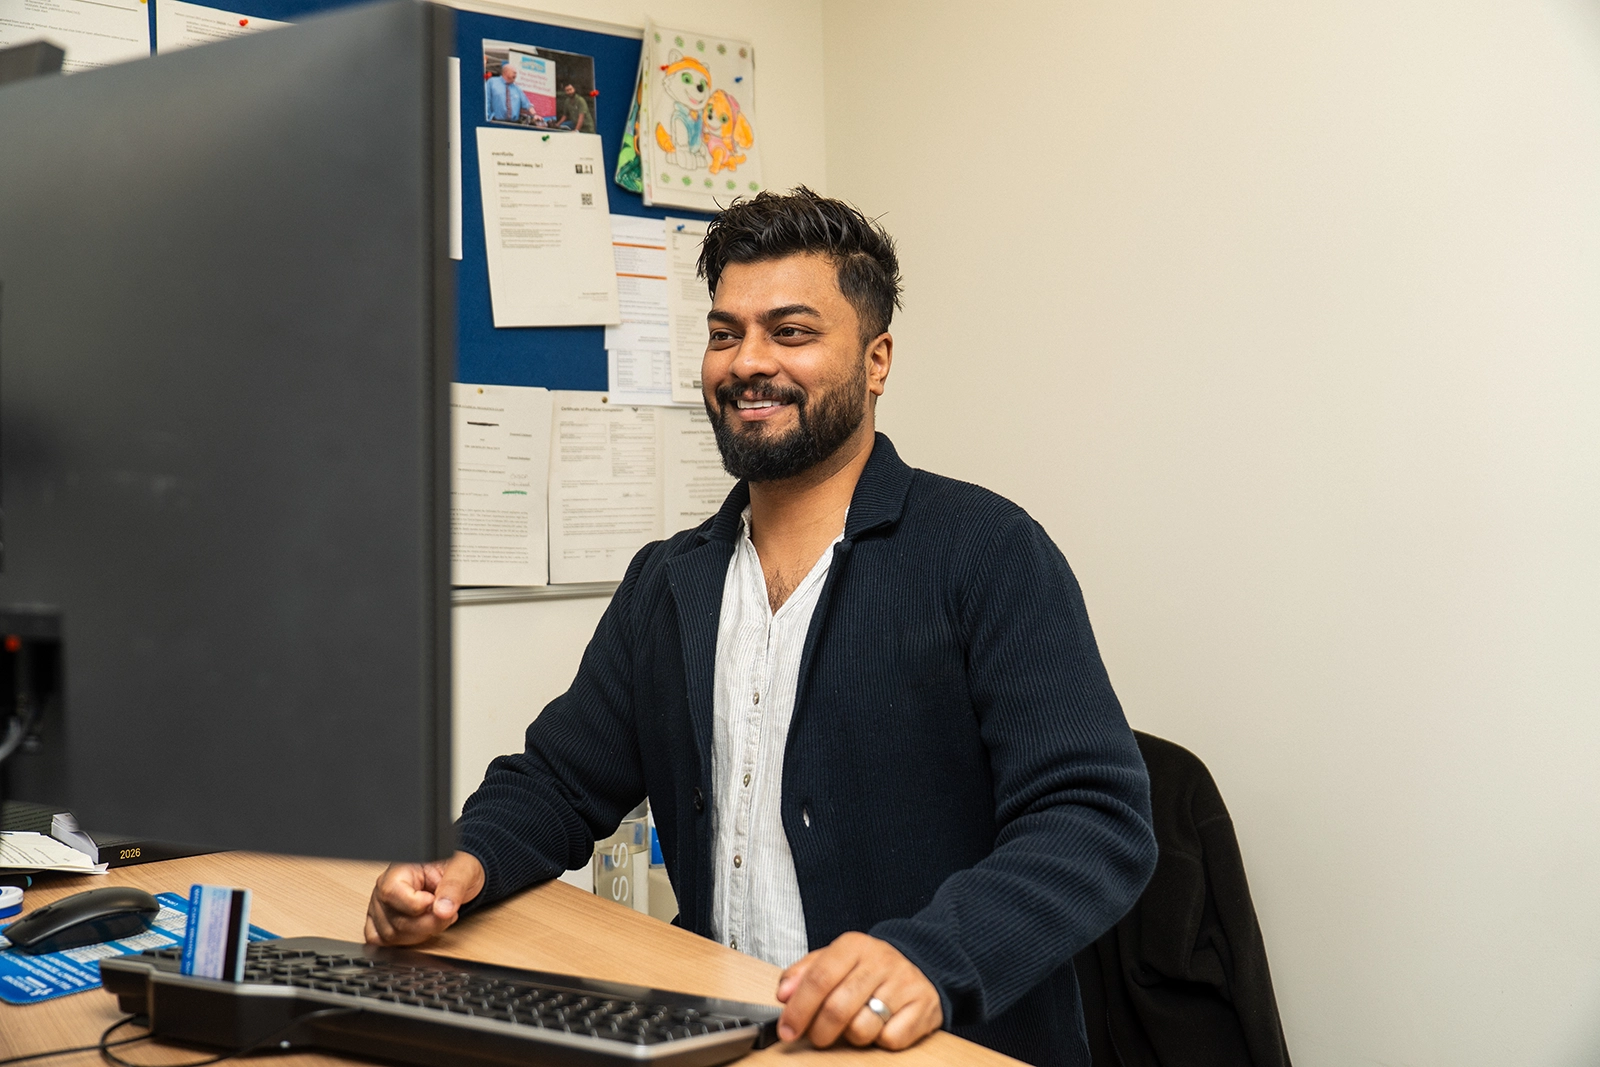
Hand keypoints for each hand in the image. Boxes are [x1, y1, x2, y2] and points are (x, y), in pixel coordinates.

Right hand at [363, 851, 484, 945]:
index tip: (437, 902)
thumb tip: (442, 911)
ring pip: (391, 935)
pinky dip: (409, 940)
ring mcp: (382, 907)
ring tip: (438, 917)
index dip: (418, 905)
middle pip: (393, 919)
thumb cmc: (458, 867)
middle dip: (427, 923)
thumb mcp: (463, 869)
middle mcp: (385, 888)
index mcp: (399, 869)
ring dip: (422, 933)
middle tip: (446, 912)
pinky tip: (425, 929)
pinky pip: (385, 941)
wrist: (461, 877)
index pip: (391, 893)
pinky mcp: (386, 923)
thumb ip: (453, 887)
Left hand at [774, 932, 942, 1049]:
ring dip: (851, 1036)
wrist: (919, 965)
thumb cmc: (865, 969)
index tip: (787, 1029)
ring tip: (854, 1024)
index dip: (798, 1009)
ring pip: (862, 1028)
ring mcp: (904, 982)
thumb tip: (783, 994)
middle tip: (816, 1036)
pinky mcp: (924, 1006)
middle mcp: (881, 960)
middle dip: (819, 1031)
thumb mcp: (833, 960)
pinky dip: (880, 1040)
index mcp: (854, 945)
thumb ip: (803, 974)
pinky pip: (890, 1039)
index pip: (819, 978)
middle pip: (837, 1008)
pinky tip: (880, 1025)